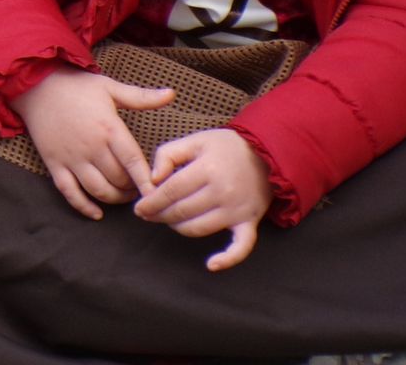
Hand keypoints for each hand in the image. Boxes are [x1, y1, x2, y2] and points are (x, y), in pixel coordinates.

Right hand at [12, 66, 174, 218]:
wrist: (35, 85)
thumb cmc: (76, 85)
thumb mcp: (110, 87)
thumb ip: (142, 97)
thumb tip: (172, 94)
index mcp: (108, 128)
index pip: (134, 162)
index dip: (147, 181)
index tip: (158, 194)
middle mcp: (91, 147)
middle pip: (118, 180)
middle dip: (133, 189)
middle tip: (140, 188)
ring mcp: (71, 158)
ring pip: (98, 190)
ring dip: (114, 199)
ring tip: (123, 196)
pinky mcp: (54, 163)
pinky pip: (69, 192)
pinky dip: (84, 206)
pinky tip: (96, 213)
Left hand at [134, 128, 270, 270]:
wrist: (267, 154)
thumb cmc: (225, 147)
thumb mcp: (195, 140)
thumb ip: (168, 154)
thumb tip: (153, 179)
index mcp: (207, 169)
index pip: (171, 191)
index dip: (151, 202)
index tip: (139, 208)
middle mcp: (223, 192)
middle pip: (182, 211)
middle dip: (159, 215)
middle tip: (148, 214)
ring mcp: (238, 210)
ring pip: (199, 229)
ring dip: (178, 228)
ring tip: (168, 221)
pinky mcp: (250, 222)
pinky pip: (241, 247)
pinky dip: (228, 259)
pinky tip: (211, 265)